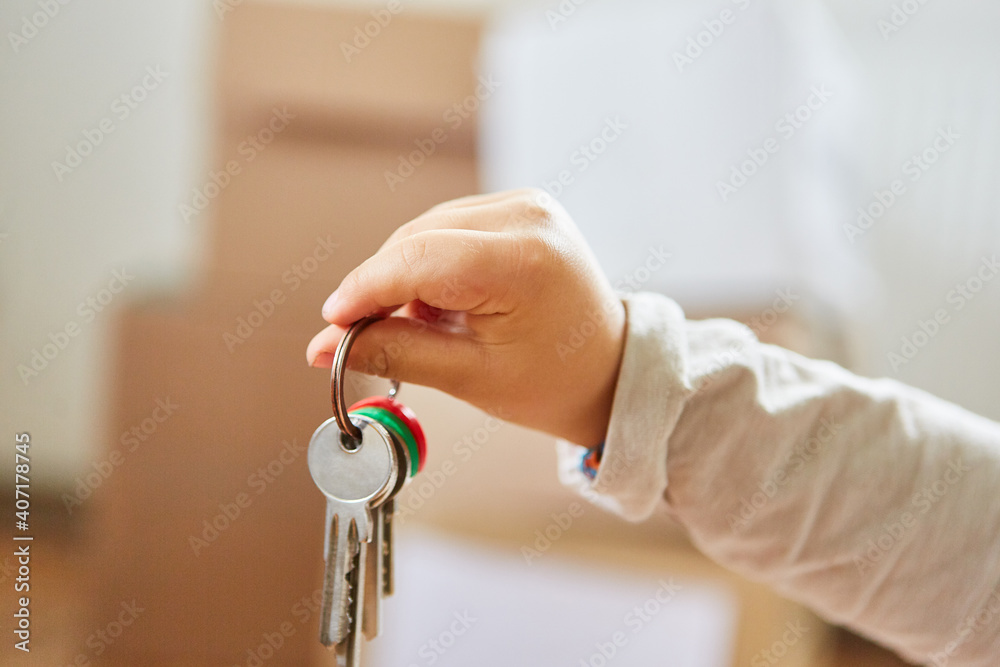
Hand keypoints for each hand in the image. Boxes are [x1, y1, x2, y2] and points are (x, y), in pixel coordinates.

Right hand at [306, 189, 625, 446]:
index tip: (332, 325)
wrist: (608, 368)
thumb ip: (395, 353)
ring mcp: (527, 205)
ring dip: (403, 277)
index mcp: (525, 262)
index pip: (417, 259)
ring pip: (425, 232)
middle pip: (416, 241)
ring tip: (420, 328)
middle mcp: (528, 217)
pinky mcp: (520, 207)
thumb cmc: (554, 381)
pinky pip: (448, 228)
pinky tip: (440, 304)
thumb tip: (325, 346)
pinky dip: (428, 265)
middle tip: (360, 337)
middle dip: (379, 289)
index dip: (364, 290)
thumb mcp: (470, 378)